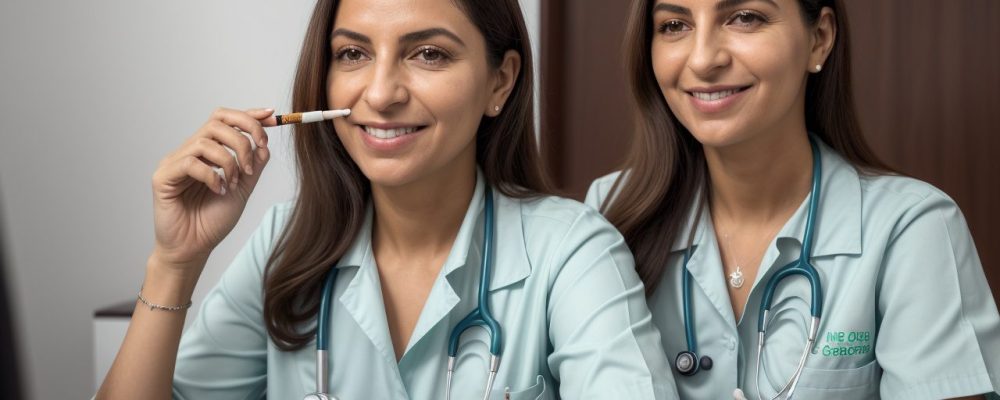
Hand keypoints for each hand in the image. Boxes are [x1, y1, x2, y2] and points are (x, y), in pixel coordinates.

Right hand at [149, 107, 274, 271]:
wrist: (194, 248)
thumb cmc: (213, 221)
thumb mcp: (243, 189)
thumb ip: (254, 166)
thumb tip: (265, 143)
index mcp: (209, 152)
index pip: (226, 120)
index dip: (249, 115)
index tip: (272, 116)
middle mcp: (191, 151)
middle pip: (217, 122)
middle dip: (244, 136)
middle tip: (253, 162)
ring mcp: (175, 162)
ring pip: (205, 140)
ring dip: (229, 161)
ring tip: (234, 184)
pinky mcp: (163, 177)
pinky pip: (190, 163)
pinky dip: (211, 175)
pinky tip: (219, 191)